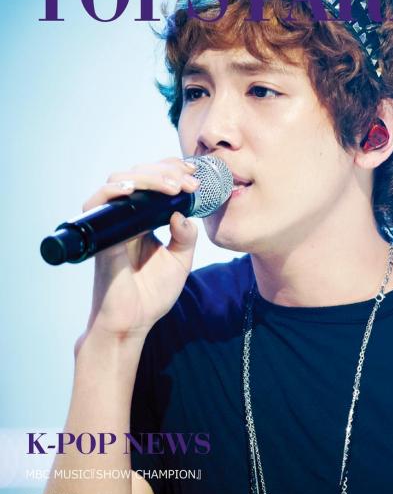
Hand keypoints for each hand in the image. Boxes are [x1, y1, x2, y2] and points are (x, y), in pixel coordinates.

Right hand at [82, 157, 199, 338]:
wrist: (133, 321)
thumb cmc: (152, 294)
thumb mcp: (180, 261)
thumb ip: (186, 236)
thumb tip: (182, 213)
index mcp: (144, 219)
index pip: (153, 182)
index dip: (171, 171)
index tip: (194, 177)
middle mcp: (126, 217)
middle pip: (138, 175)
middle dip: (166, 171)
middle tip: (189, 182)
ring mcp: (111, 224)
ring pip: (120, 182)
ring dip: (147, 178)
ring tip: (172, 187)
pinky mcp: (100, 236)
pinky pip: (97, 204)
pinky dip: (113, 191)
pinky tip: (133, 190)